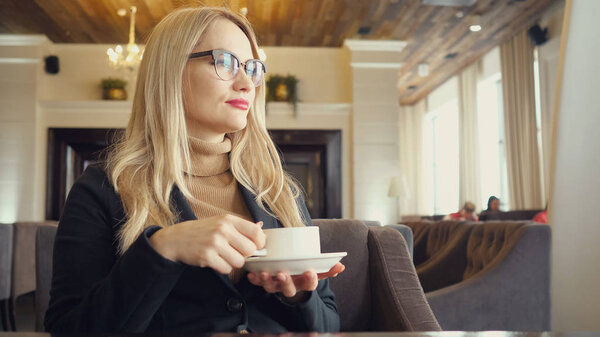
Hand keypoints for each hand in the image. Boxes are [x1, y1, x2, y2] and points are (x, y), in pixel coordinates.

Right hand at [149, 214, 264, 273]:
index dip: (259, 243)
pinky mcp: (206, 256)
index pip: (256, 232)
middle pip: (250, 250)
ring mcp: (214, 243)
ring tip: (223, 257)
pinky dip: (223, 268)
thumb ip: (240, 227)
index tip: (255, 247)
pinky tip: (215, 261)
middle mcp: (223, 229)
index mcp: (228, 219)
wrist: (176, 239)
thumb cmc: (202, 231)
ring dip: (233, 263)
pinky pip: (226, 269)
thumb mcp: (220, 222)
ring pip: (239, 262)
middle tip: (236, 254)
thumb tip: (261, 228)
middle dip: (246, 256)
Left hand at [247, 262, 344, 297]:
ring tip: (265, 273)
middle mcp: (291, 286)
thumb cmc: (303, 273)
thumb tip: (341, 266)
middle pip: (289, 288)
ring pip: (272, 287)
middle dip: (286, 282)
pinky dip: (255, 279)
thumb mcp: (317, 271)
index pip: (310, 283)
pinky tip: (251, 274)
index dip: (310, 279)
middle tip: (283, 274)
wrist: (291, 280)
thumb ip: (328, 269)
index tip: (309, 271)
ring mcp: (277, 286)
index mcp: (304, 282)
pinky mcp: (266, 283)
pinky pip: (259, 283)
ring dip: (268, 281)